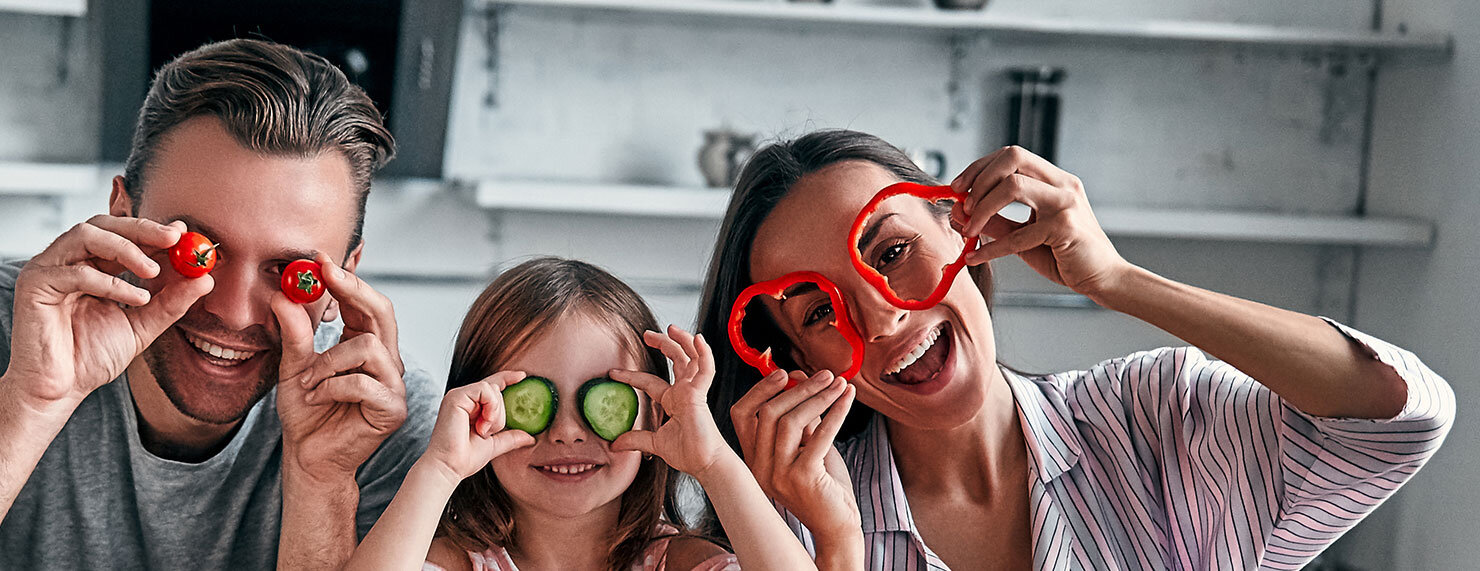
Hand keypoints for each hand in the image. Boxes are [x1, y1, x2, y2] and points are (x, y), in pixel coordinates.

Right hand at [4, 216, 211, 411]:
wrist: (60, 389)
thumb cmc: (92, 357)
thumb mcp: (143, 325)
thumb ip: (171, 302)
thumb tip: (205, 278)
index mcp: (91, 265)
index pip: (121, 235)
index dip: (153, 230)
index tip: (183, 233)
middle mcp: (67, 261)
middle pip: (104, 224)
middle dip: (142, 229)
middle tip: (174, 238)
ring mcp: (48, 269)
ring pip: (86, 235)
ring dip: (126, 249)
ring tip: (154, 271)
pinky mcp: (34, 285)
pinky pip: (75, 272)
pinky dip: (111, 282)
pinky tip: (136, 298)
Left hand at [274, 255, 407, 479]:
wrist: (309, 458)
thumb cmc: (307, 414)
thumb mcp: (293, 367)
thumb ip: (294, 334)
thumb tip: (282, 296)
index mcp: (367, 346)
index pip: (366, 304)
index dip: (348, 280)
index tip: (321, 260)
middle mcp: (386, 361)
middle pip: (383, 313)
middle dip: (353, 291)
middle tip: (324, 276)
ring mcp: (394, 385)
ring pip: (368, 347)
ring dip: (329, 361)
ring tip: (308, 381)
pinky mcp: (392, 409)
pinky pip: (364, 383)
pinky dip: (332, 386)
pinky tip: (317, 398)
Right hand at [419, 371, 536, 482]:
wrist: (449, 467)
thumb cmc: (466, 458)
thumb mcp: (494, 445)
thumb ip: (511, 437)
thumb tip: (530, 437)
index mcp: (470, 406)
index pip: (491, 385)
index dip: (507, 378)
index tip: (523, 376)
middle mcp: (463, 398)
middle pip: (496, 389)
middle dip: (499, 414)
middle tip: (487, 432)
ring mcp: (458, 395)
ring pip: (492, 389)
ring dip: (495, 413)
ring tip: (483, 430)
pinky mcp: (456, 396)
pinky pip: (485, 389)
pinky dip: (490, 406)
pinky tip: (482, 424)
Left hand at [609, 326, 730, 478]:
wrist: (705, 463)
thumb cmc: (688, 453)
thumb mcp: (654, 443)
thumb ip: (636, 439)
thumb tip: (614, 444)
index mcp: (673, 400)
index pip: (650, 382)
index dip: (632, 375)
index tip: (613, 372)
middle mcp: (684, 391)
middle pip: (675, 359)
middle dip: (662, 344)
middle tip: (646, 334)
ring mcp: (693, 391)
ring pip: (691, 357)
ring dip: (682, 340)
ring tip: (670, 328)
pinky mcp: (701, 395)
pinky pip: (706, 370)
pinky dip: (704, 354)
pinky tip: (698, 339)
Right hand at [731, 369, 859, 538]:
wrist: (837, 528)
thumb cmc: (823, 485)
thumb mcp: (807, 445)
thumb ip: (802, 415)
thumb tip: (799, 376)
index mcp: (753, 458)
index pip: (742, 415)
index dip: (760, 390)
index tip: (784, 373)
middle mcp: (759, 467)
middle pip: (769, 413)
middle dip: (800, 388)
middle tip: (826, 374)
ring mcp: (778, 475)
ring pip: (791, 422)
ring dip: (819, 397)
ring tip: (839, 384)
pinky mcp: (803, 479)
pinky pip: (818, 436)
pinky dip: (836, 413)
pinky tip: (847, 399)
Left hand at [950, 145, 1134, 296]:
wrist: (1102, 278)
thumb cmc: (1064, 255)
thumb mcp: (1022, 235)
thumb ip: (995, 221)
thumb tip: (959, 213)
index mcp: (1054, 179)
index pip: (1011, 155)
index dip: (980, 168)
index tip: (958, 188)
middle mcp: (1062, 184)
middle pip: (1012, 157)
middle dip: (979, 179)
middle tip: (964, 206)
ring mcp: (1066, 203)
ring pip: (1013, 185)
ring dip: (982, 208)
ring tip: (970, 229)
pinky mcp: (1066, 227)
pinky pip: (1018, 234)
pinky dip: (991, 247)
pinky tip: (977, 257)